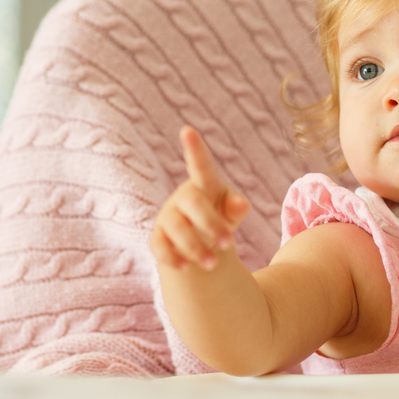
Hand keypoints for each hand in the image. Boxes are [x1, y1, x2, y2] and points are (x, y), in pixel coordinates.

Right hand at [150, 126, 249, 271]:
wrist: (200, 243)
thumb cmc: (219, 217)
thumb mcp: (231, 212)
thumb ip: (236, 207)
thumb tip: (241, 204)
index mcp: (203, 185)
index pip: (200, 166)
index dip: (194, 149)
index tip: (188, 130)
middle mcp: (182, 198)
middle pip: (192, 203)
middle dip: (210, 223)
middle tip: (228, 244)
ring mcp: (167, 217)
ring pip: (176, 228)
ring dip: (195, 248)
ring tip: (213, 265)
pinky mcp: (158, 238)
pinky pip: (159, 246)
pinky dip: (172, 258)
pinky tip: (185, 268)